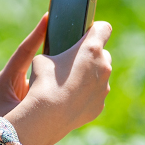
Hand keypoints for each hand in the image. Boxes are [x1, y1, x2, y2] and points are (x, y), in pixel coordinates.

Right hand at [0, 16, 112, 144]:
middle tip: (73, 62)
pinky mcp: (99, 106)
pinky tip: (69, 100)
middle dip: (91, 56)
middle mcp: (103, 67)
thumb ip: (55, 53)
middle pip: (103, 54)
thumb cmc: (44, 82)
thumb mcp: (41, 59)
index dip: (95, 29)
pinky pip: (95, 95)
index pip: (104, 28)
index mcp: (91, 49)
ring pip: (100, 77)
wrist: (47, 116)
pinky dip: (86, 95)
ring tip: (68, 84)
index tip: (86, 33)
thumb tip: (55, 58)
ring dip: (89, 77)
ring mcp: (103, 88)